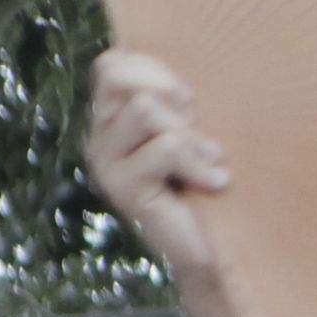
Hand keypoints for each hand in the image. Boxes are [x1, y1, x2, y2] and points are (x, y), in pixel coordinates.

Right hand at [84, 53, 230, 282]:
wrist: (214, 252)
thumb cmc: (210, 186)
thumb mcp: (194, 132)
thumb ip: (177, 102)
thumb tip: (182, 81)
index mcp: (113, 117)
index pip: (112, 64)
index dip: (154, 70)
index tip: (188, 104)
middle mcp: (100, 135)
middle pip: (117, 77)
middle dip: (168, 95)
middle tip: (196, 129)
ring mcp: (105, 162)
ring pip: (145, 110)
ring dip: (189, 134)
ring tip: (209, 161)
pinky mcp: (122, 188)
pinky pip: (165, 148)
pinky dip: (200, 164)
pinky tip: (217, 183)